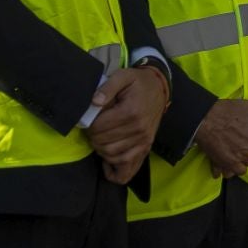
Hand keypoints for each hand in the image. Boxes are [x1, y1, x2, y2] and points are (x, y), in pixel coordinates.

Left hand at [88, 66, 168, 182]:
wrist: (159, 89)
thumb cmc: (138, 83)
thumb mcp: (122, 76)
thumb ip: (107, 87)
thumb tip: (94, 102)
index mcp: (131, 112)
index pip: (99, 127)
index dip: (89, 125)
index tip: (89, 119)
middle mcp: (139, 130)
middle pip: (103, 143)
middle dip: (93, 136)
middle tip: (93, 128)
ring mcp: (144, 142)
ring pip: (112, 156)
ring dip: (100, 149)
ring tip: (100, 138)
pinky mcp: (146, 149)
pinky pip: (127, 170)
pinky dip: (114, 170)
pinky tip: (107, 163)